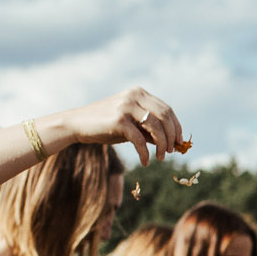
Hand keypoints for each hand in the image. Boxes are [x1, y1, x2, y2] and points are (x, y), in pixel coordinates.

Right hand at [62, 87, 186, 163]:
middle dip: (171, 137)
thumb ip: (150, 130)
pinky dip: (145, 153)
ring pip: (156, 128)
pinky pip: (140, 140)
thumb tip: (173, 143)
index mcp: (139, 93)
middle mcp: (134, 96)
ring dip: (162, 146)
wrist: (77, 124)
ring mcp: (126, 106)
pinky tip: (145, 162)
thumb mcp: (132, 125)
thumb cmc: (106, 126)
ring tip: (160, 158)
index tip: (179, 142)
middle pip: (165, 117)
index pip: (167, 110)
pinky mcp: (119, 120)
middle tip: (171, 151)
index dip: (176, 127)